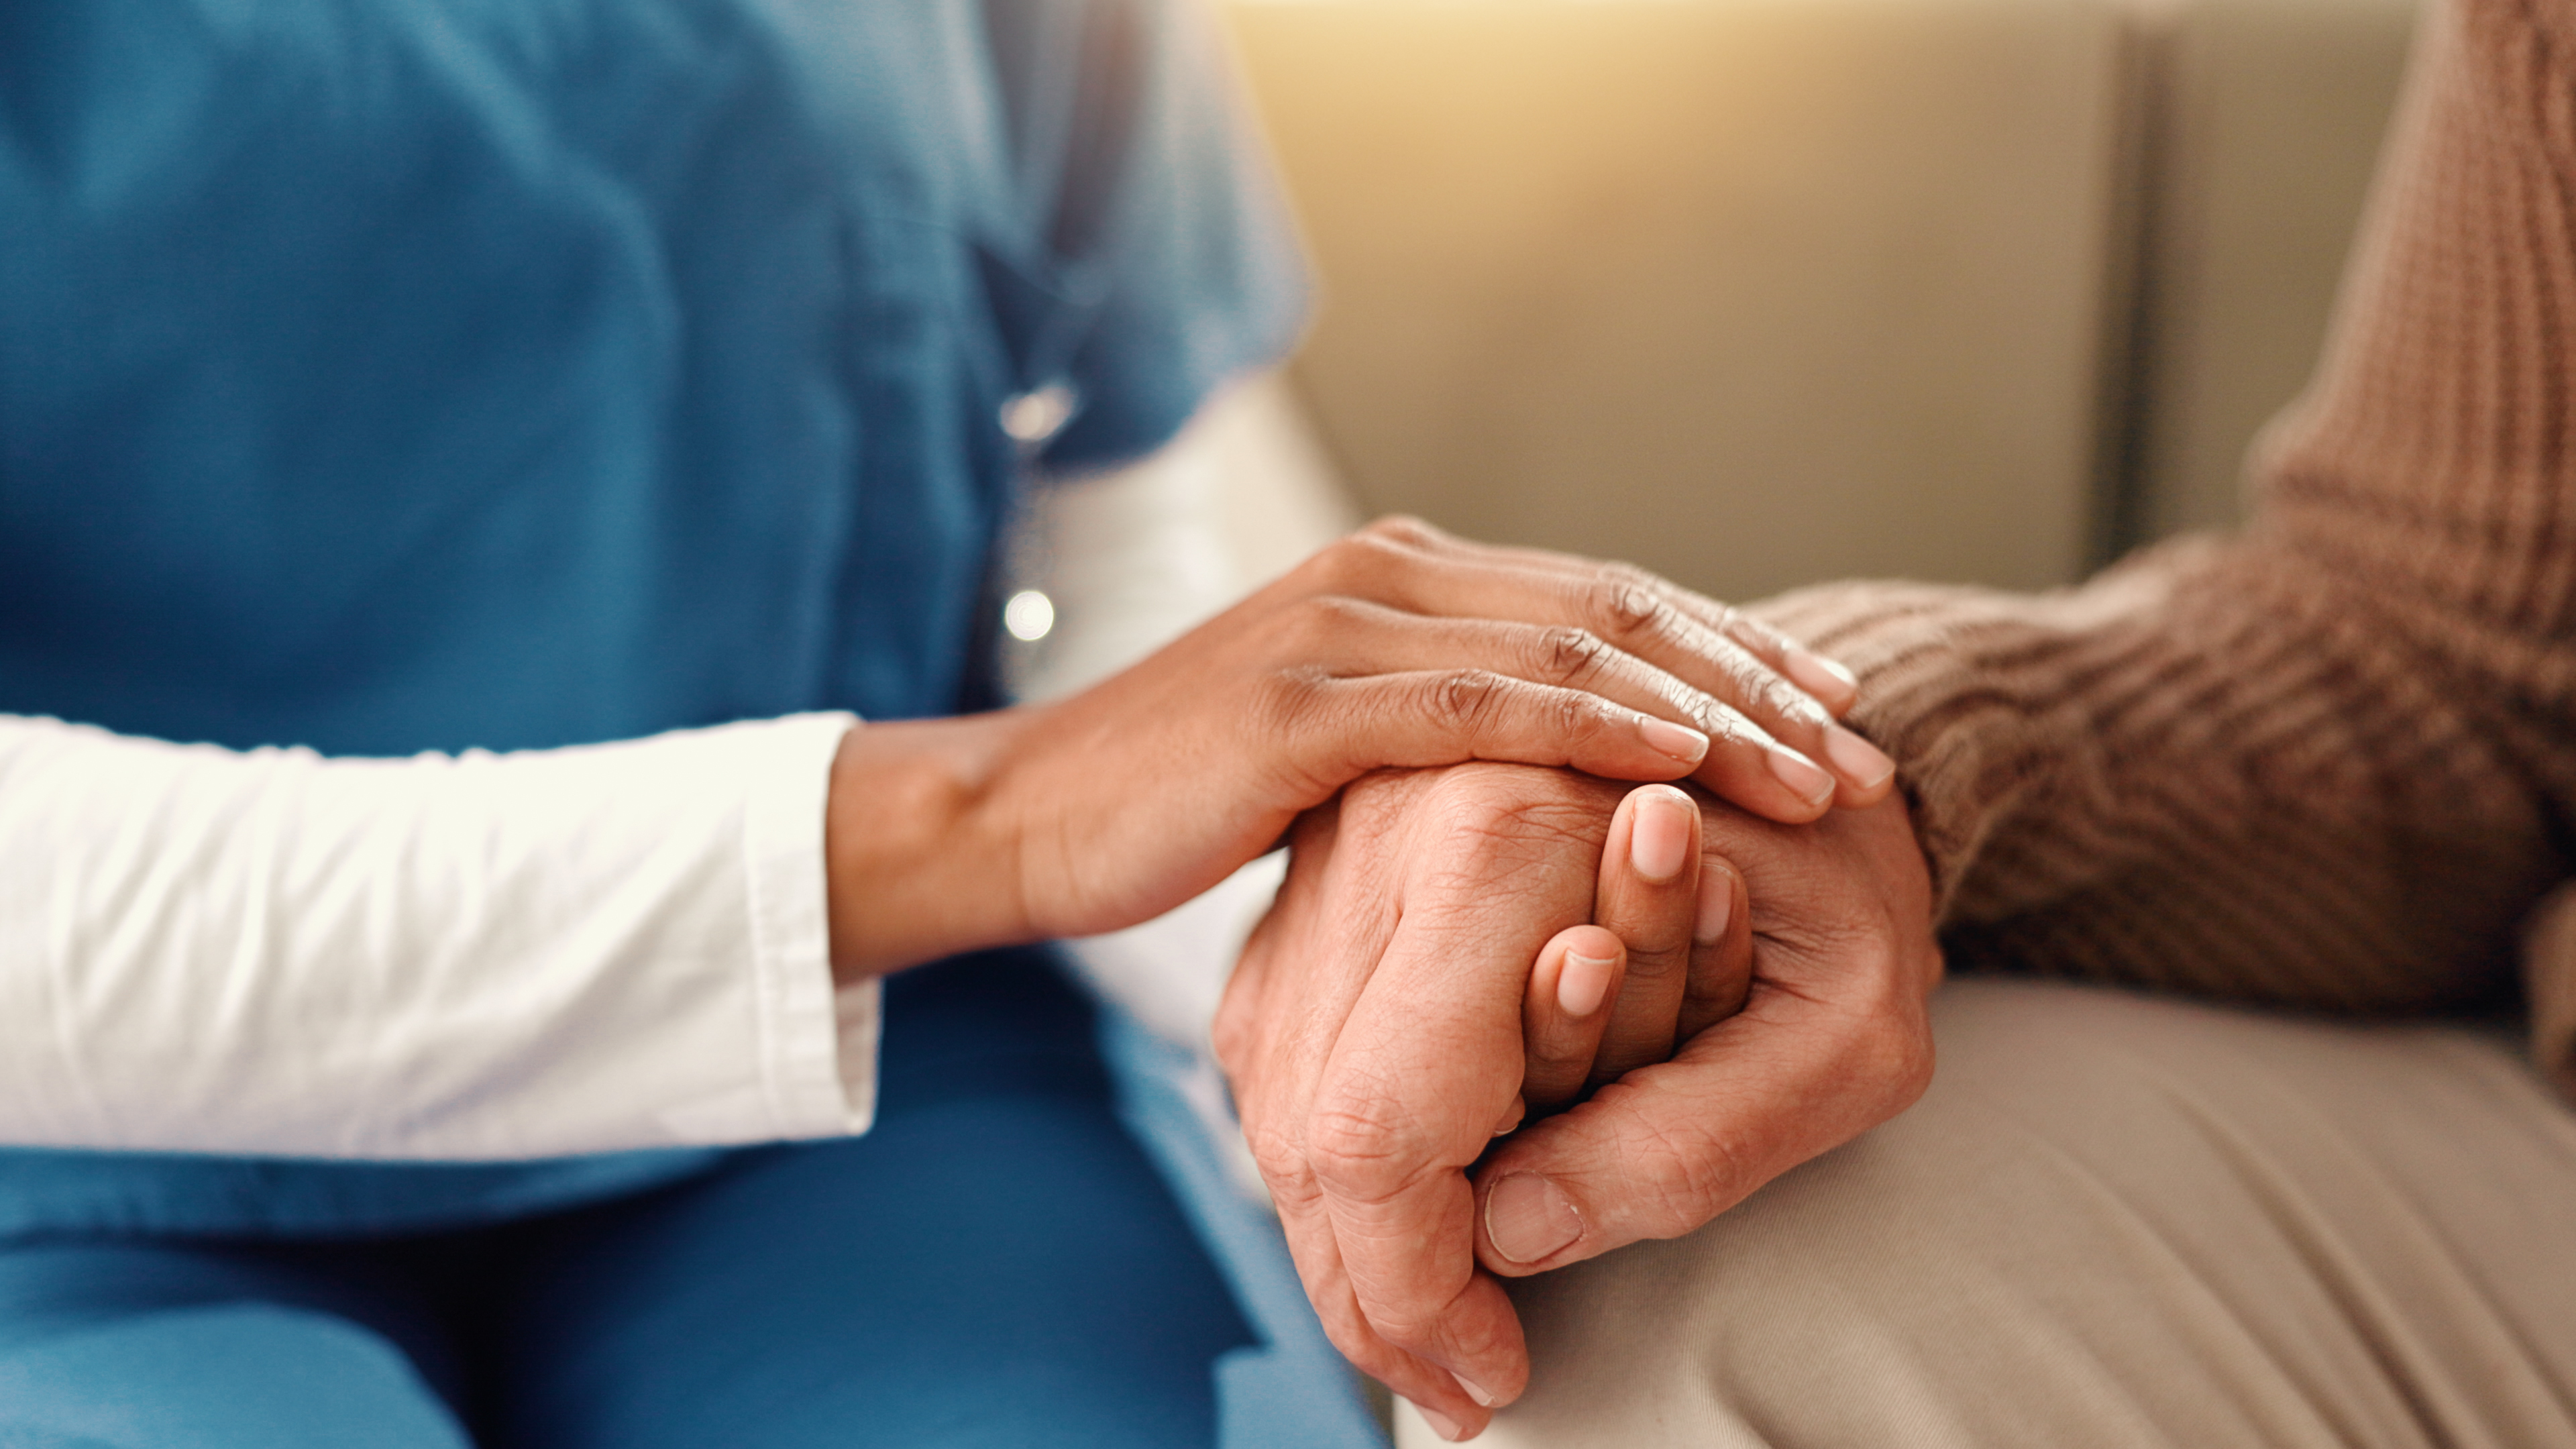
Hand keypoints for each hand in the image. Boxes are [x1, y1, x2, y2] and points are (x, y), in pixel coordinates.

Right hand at [824, 518, 1891, 976]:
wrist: (1021, 818)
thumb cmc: (1176, 803)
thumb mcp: (1332, 753)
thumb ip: (1431, 728)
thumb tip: (1543, 769)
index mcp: (1403, 579)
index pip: (1608, 602)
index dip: (1732, 652)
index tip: (1837, 715)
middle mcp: (1387, 572)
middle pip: (1620, 610)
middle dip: (1758, 680)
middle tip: (1869, 747)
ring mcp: (1345, 626)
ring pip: (1575, 650)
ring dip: (1713, 713)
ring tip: (1820, 777)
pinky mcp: (1304, 702)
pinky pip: (1486, 707)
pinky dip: (1600, 729)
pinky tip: (1687, 765)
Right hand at [1216, 763, 1934, 1440]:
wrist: (1789, 748)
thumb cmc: (1848, 886)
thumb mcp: (1846, 1034)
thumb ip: (1693, 1141)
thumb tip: (1512, 1240)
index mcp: (1500, 843)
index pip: (1381, 1126)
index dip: (1419, 1285)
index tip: (1492, 1373)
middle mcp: (1386, 833)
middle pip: (1309, 1127)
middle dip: (1376, 1291)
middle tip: (1466, 1385)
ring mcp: (1335, 858)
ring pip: (1278, 1102)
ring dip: (1346, 1245)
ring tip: (1447, 1330)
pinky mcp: (1317, 890)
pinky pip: (1282, 1059)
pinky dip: (1335, 1169)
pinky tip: (1415, 1228)